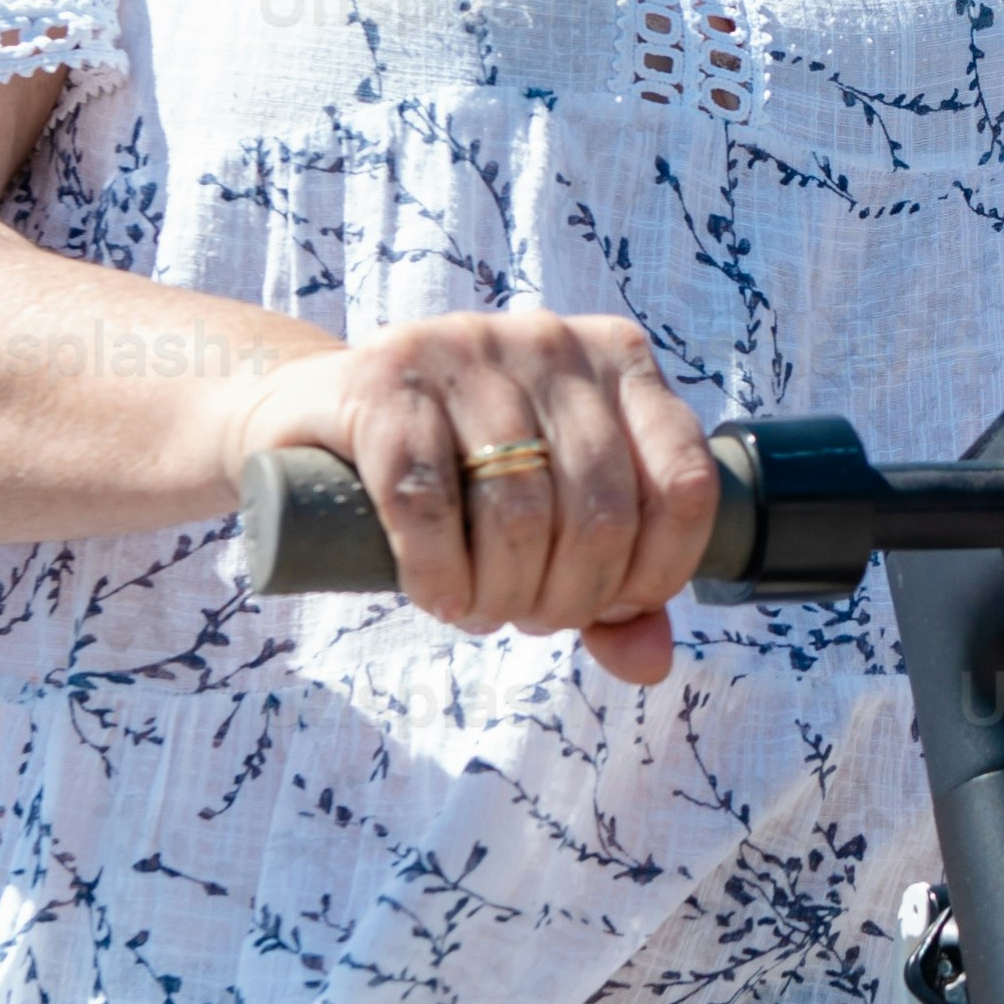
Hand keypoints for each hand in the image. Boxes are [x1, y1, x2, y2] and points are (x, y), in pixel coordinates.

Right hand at [218, 309, 724, 683]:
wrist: (319, 415)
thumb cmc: (457, 472)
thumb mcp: (550, 519)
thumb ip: (614, 589)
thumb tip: (651, 663)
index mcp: (619, 360)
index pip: (684, 486)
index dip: (653, 576)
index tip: (604, 609)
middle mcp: (554, 340)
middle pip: (599, 513)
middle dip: (565, 599)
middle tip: (524, 617)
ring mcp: (469, 347)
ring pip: (518, 512)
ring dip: (498, 595)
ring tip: (478, 610)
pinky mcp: (387, 375)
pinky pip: (427, 501)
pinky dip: (436, 574)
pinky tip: (436, 597)